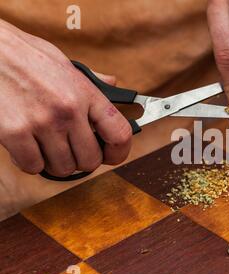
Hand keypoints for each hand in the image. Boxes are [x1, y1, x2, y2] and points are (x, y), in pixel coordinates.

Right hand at [0, 20, 131, 176]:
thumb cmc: (24, 55)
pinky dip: (30, 161)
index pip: (119, 134)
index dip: (119, 153)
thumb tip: (113, 85)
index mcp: (86, 93)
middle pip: (90, 160)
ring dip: (55, 162)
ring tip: (46, 145)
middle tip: (71, 150)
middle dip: (81, 160)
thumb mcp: (65, 63)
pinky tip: (27, 145)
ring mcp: (42, 122)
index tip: (111, 156)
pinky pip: (33, 166)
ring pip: (62, 169)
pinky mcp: (14, 133)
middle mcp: (68, 110)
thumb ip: (91, 81)